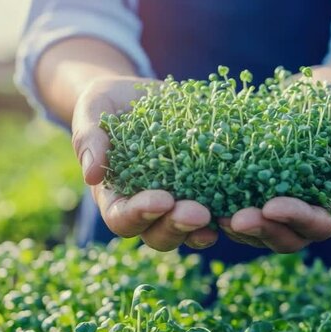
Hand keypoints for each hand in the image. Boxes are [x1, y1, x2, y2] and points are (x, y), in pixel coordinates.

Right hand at [71, 77, 217, 250]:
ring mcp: (176, 202)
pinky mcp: (201, 189)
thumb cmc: (106, 106)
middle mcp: (145, 208)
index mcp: (114, 196)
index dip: (140, 215)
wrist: (136, 97)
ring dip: (202, 228)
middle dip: (177, 226)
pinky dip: (227, 211)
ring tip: (218, 216)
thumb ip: (89, 139)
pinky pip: (215, 208)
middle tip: (197, 212)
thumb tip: (91, 175)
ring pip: (188, 230)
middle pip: (158, 234)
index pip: (122, 218)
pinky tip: (241, 204)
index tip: (161, 199)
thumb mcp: (92, 113)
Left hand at [221, 67, 330, 252]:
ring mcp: (286, 201)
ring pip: (264, 233)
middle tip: (235, 220)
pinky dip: (226, 211)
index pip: (324, 221)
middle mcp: (312, 205)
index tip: (271, 206)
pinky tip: (205, 200)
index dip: (298, 218)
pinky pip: (246, 211)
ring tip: (215, 216)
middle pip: (290, 237)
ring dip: (240, 229)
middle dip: (263, 230)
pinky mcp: (262, 190)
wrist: (323, 88)